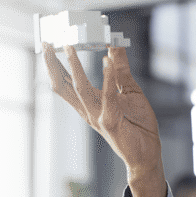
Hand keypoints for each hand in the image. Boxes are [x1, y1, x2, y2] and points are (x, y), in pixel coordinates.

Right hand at [43, 43, 165, 196]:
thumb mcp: (129, 91)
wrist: (148, 154)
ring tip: (69, 47)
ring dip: (74, 67)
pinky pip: (107, 97)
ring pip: (79, 89)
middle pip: (62, 85)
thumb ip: (120, 69)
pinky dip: (107, 78)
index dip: (54, 64)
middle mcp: (88, 110)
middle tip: (47, 43)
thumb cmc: (138, 126)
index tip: (49, 44)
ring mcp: (97, 117)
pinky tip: (107, 61)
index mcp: (89, 103)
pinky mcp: (111, 122)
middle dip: (52, 64)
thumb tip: (114, 46)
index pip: (65, 81)